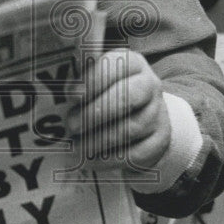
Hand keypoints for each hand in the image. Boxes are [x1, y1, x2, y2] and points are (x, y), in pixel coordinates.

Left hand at [66, 49, 170, 173]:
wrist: (138, 120)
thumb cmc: (106, 95)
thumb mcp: (94, 80)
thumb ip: (81, 79)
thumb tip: (63, 91)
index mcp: (132, 63)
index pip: (115, 65)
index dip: (92, 80)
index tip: (72, 95)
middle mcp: (150, 85)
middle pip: (126, 98)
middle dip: (93, 113)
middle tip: (71, 125)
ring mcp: (158, 113)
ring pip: (129, 129)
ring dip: (98, 139)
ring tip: (76, 146)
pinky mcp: (160, 140)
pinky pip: (135, 153)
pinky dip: (108, 159)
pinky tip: (89, 160)